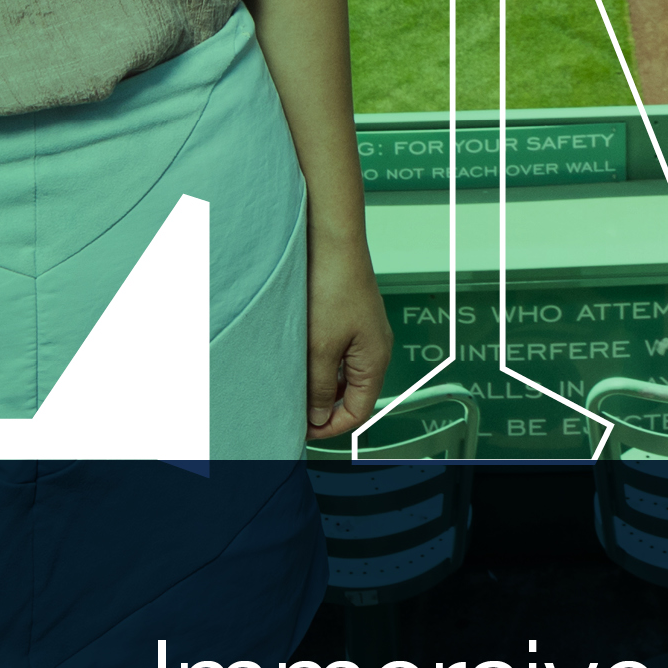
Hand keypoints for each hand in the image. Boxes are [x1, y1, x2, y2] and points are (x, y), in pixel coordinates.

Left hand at [301, 230, 389, 443]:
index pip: (359, 412)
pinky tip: (298, 357)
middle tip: (292, 409)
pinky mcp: (349, 318)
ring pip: (341, 373)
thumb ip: (321, 387)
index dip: (330, 427)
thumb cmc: (332, 284)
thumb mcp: (320, 347)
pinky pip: (336, 352)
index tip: (302, 430)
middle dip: (323, 406)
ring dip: (319, 383)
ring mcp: (363, 332)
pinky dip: (318, 362)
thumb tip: (319, 417)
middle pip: (352, 394)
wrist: (330, 237)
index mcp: (375, 360)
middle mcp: (374, 348)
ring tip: (292, 383)